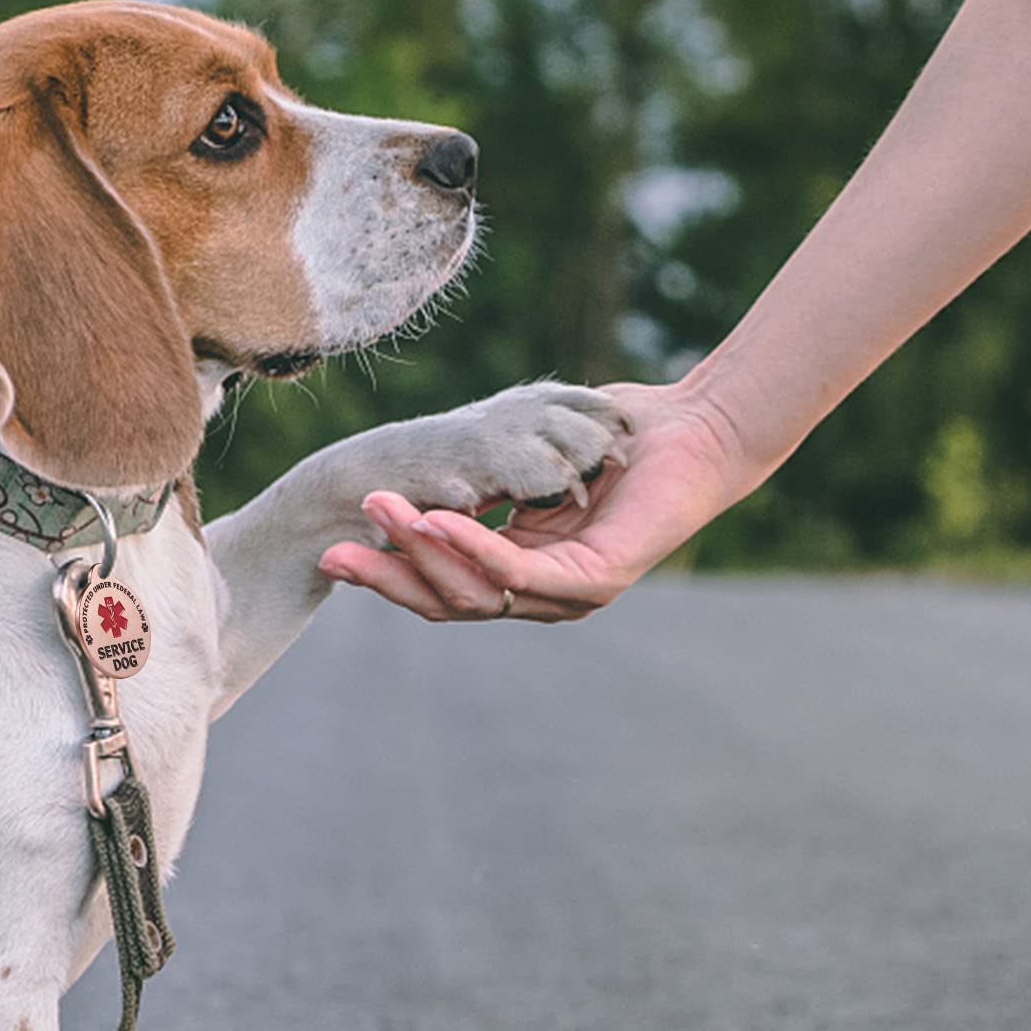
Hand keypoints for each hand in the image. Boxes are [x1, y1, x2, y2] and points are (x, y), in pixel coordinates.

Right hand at [317, 381, 751, 620]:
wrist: (698, 428)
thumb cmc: (618, 436)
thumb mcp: (528, 464)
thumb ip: (479, 485)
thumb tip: (415, 487)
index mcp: (523, 570)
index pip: (442, 587)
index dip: (389, 571)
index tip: (335, 550)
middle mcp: (542, 594)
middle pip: (447, 603)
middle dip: (387, 578)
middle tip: (332, 558)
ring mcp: (568, 596)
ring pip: (476, 591)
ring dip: (421, 553)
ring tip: (381, 514)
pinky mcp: (595, 583)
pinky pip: (517, 571)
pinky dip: (472, 546)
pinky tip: (436, 520)